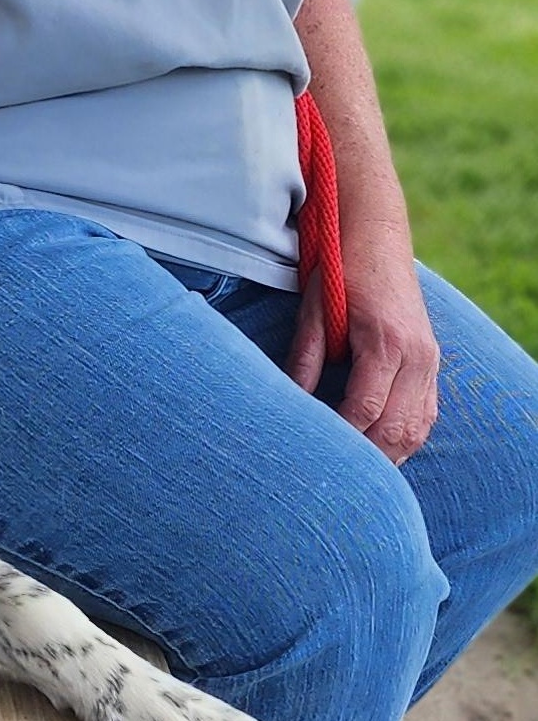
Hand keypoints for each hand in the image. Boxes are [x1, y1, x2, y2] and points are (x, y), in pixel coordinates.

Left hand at [287, 218, 439, 462]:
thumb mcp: (313, 312)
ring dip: (390, 455)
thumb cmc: (339, 272)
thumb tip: (287, 404)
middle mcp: (418, 356)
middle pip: (397, 427)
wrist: (376, 237)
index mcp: (386, 343)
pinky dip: (405, 437)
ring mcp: (430, 360)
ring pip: (418, 427)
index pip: (365, 409)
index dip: (341, 438)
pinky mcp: (432, 362)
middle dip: (368, 460)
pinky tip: (379, 451)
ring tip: (357, 480)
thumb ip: (304, 359)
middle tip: (334, 484)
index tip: (314, 457)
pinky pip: (426, 414)